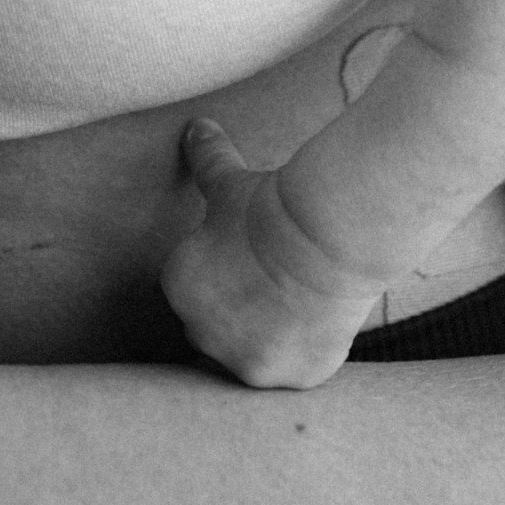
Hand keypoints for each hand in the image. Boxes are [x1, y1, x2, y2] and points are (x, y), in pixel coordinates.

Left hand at [161, 120, 383, 388]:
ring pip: (252, 355)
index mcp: (180, 290)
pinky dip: (305, 350)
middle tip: (269, 278)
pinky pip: (295, 370)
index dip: (219, 270)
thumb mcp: (230, 180)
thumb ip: (206, 158)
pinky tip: (318, 318)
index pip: (192, 289)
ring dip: (266, 336)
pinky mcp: (294, 378)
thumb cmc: (270, 205)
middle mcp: (205, 336)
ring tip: (293, 300)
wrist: (324, 236)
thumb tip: (195, 126)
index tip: (246, 255)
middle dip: (236, 309)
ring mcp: (250, 366)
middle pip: (215, 329)